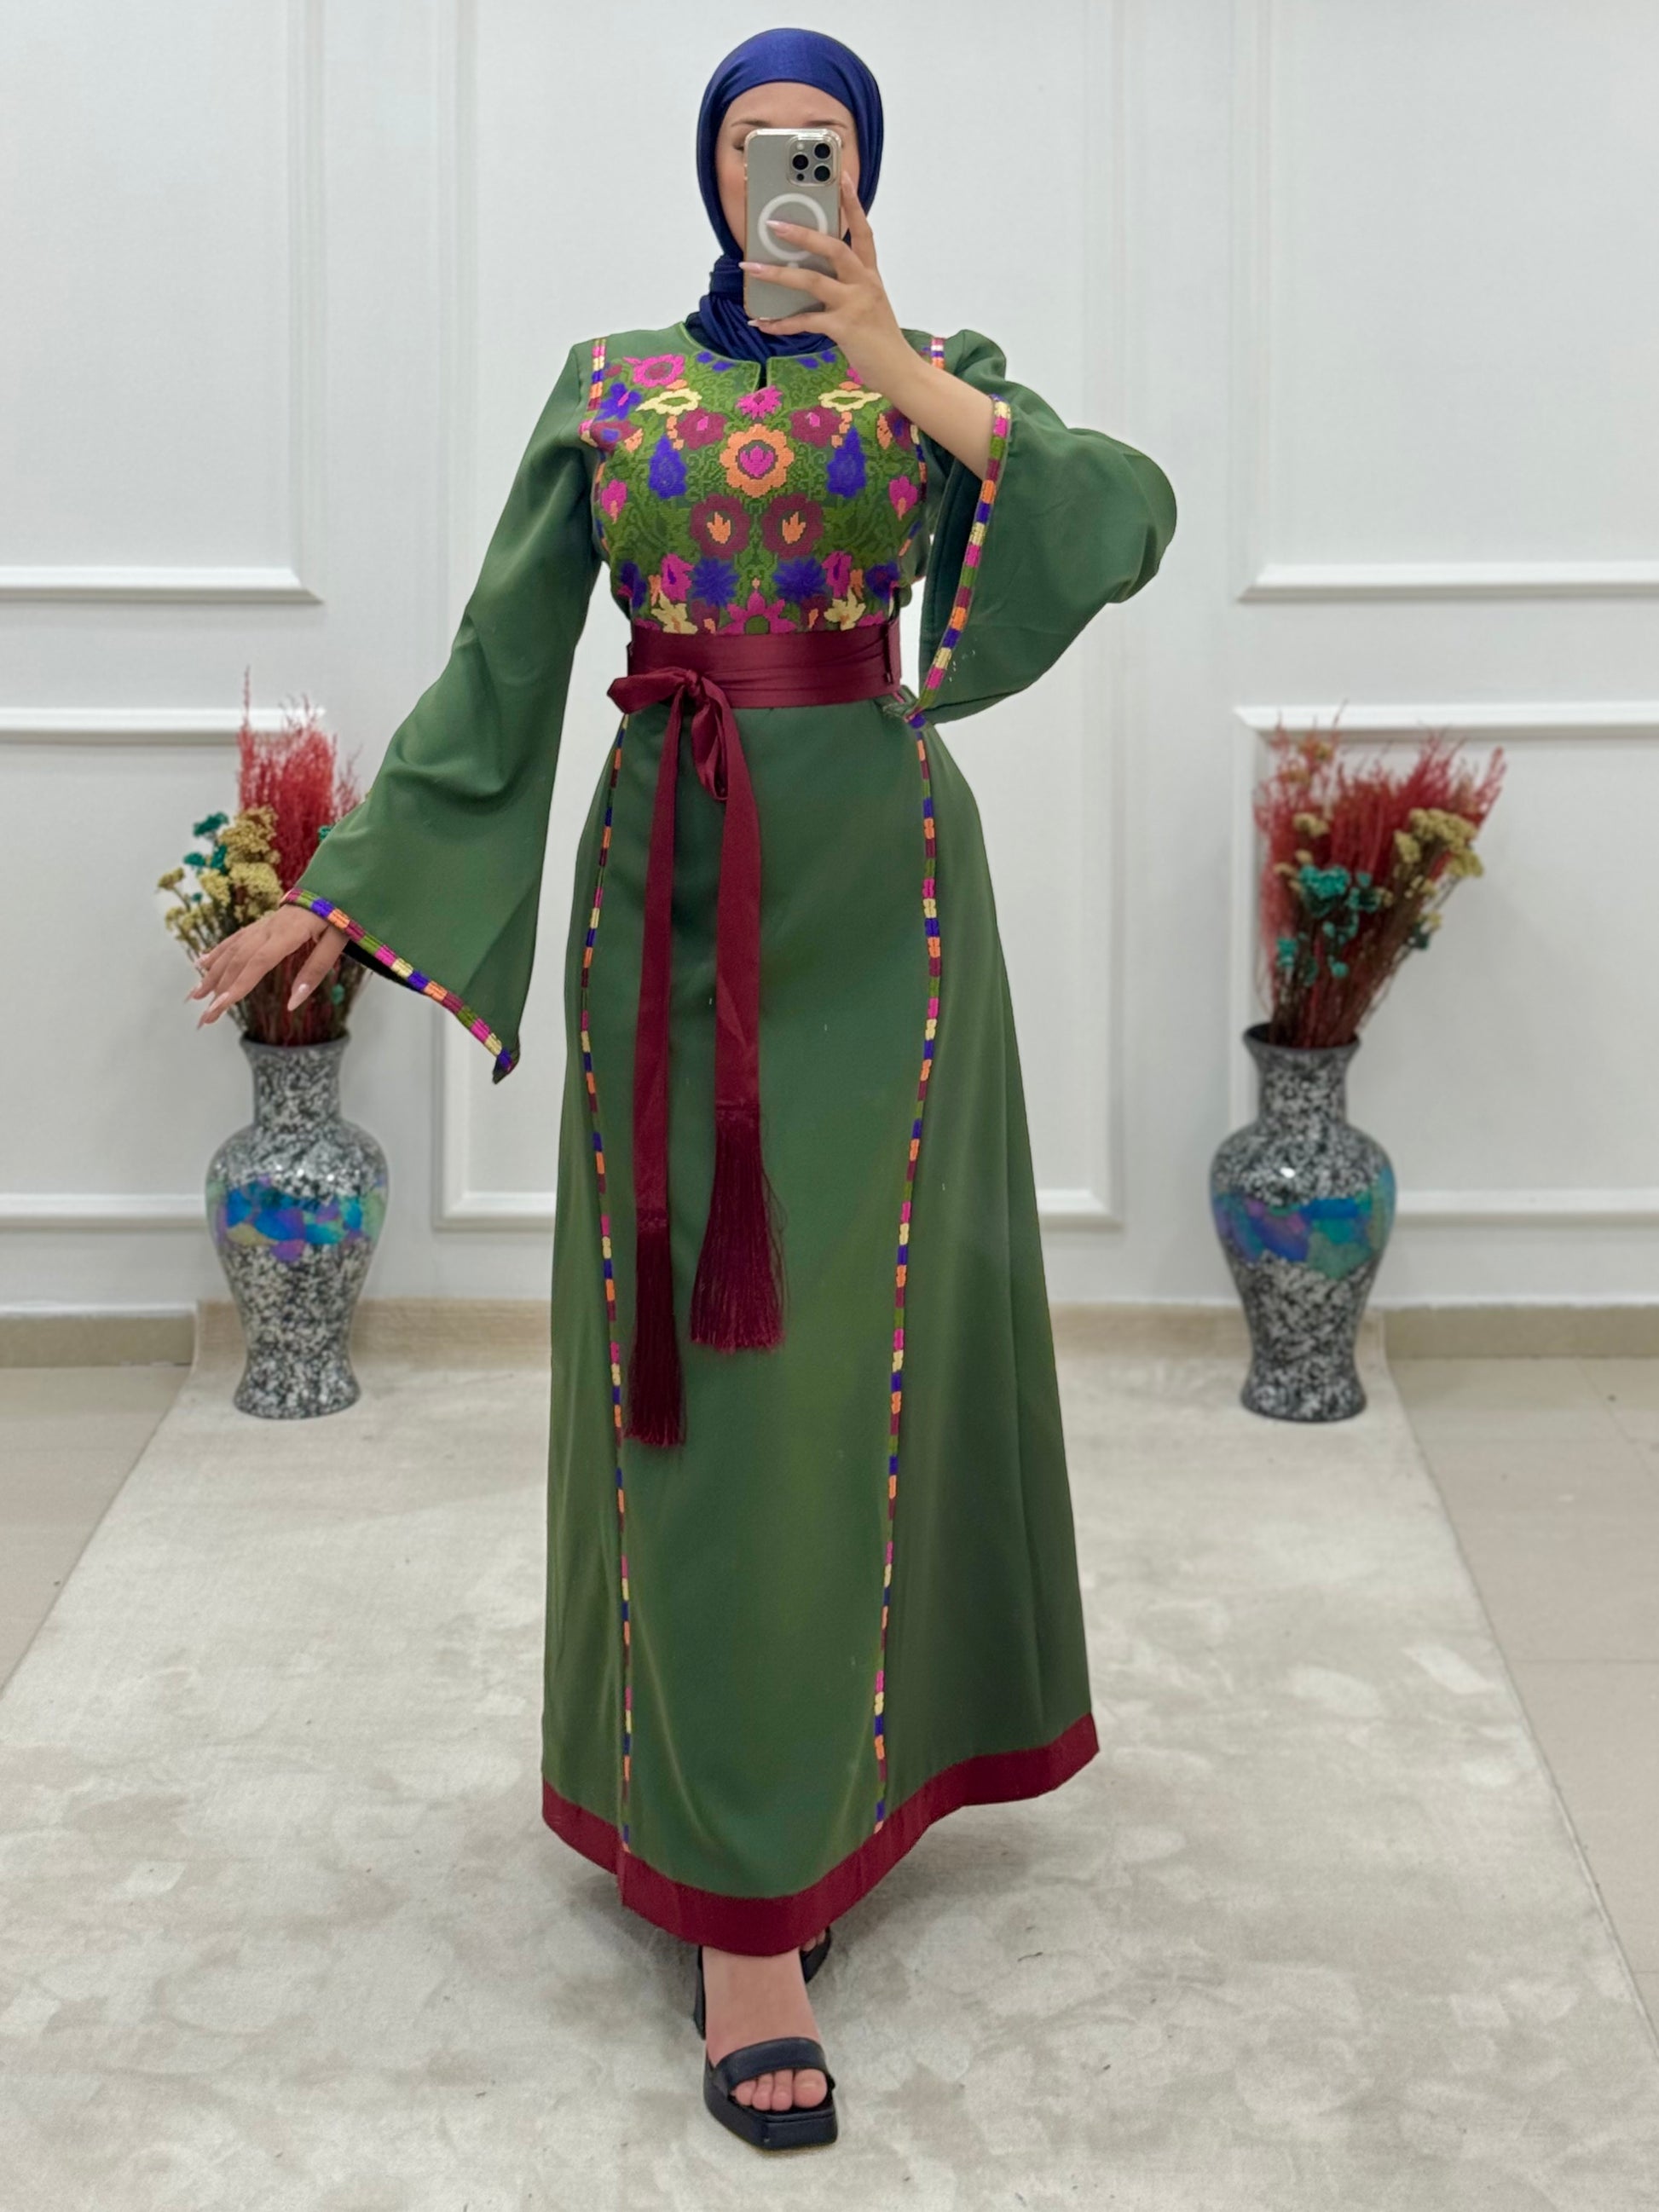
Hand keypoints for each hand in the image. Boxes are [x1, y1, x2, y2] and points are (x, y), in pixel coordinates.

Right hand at [187, 904, 344, 1025]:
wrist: (330, 885)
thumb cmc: (338, 917)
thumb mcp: (336, 944)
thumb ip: (314, 972)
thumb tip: (294, 1002)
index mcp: (288, 933)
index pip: (258, 962)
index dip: (239, 984)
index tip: (223, 1004)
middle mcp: (267, 929)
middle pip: (238, 961)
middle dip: (219, 989)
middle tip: (206, 1015)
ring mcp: (260, 925)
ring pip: (231, 951)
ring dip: (212, 974)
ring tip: (195, 995)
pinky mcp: (259, 925)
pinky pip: (233, 939)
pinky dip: (216, 952)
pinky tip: (201, 964)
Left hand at [742, 172, 994, 477]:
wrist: (900, 371)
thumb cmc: (880, 339)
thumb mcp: (867, 304)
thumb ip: (845, 286)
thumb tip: (808, 276)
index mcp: (870, 274)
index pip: (862, 230)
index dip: (851, 203)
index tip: (841, 177)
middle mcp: (864, 283)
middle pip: (833, 247)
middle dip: (803, 233)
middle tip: (774, 223)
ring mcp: (855, 305)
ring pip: (813, 280)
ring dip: (779, 273)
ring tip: (753, 266)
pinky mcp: (844, 328)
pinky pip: (806, 321)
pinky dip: (781, 322)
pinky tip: (761, 322)